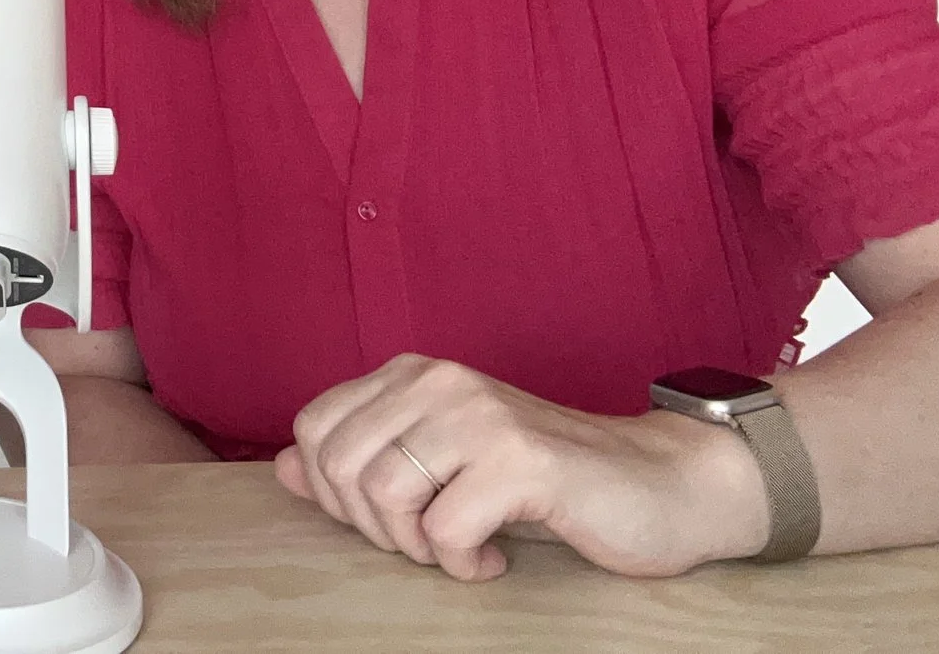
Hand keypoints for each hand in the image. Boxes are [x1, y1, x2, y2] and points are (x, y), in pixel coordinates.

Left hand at [273, 354, 769, 580]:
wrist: (659, 484)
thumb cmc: (542, 482)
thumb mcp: (441, 468)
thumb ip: (363, 462)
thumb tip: (280, 468)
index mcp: (411, 375)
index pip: (314, 429)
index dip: (333, 493)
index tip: (387, 521)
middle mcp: (438, 380)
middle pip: (341, 466)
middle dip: (374, 528)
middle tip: (428, 542)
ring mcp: (478, 414)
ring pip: (385, 494)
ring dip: (418, 546)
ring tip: (461, 548)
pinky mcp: (519, 458)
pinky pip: (446, 528)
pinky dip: (462, 563)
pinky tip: (494, 559)